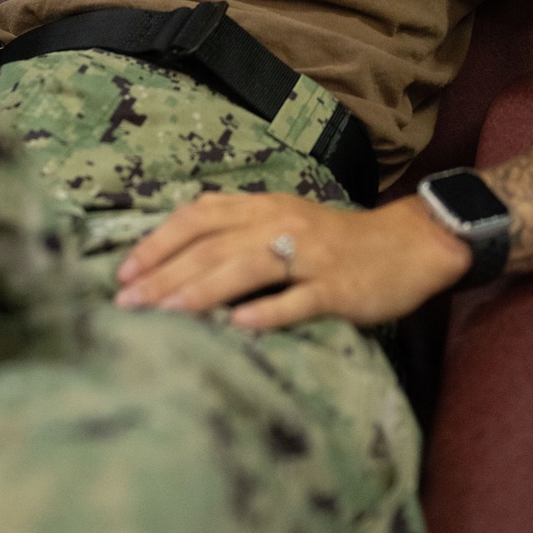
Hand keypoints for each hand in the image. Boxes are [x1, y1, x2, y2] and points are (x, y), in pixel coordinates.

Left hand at [114, 191, 472, 329]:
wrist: (409, 244)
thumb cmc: (334, 239)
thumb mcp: (281, 218)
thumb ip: (235, 225)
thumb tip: (180, 237)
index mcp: (261, 206)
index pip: (197, 218)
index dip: (157, 243)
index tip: (123, 272)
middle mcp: (280, 224)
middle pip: (212, 247)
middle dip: (164, 275)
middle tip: (127, 303)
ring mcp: (310, 256)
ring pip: (247, 269)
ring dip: (202, 291)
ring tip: (166, 314)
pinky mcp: (338, 287)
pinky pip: (299, 299)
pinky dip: (268, 312)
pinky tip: (239, 326)